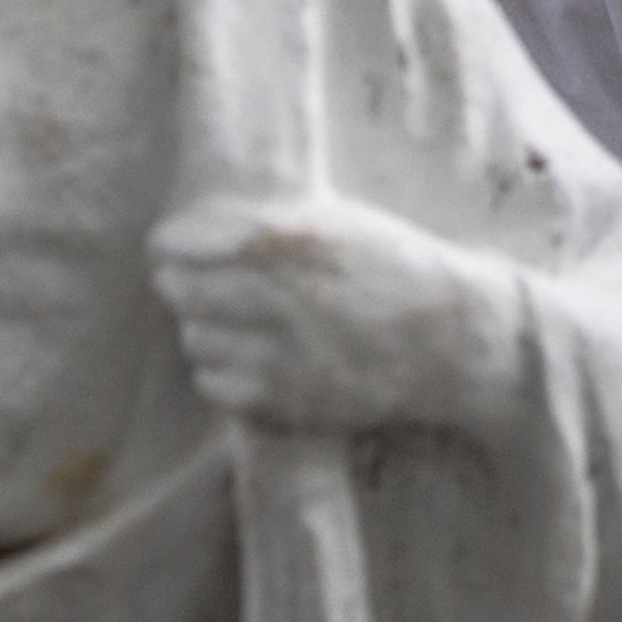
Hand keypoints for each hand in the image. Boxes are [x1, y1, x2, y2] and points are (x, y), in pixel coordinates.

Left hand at [150, 193, 489, 434]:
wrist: (454, 341)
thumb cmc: (398, 270)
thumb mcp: (344, 224)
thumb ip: (275, 225)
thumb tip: (201, 229)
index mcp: (298, 242)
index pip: (195, 241)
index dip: (172, 244)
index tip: (167, 246)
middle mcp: (286, 296)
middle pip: (184, 292)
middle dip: (179, 284)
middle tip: (188, 283)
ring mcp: (286, 352)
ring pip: (194, 339)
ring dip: (201, 327)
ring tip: (225, 321)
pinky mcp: (290, 398)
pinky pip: (215, 383)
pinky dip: (217, 369)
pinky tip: (243, 357)